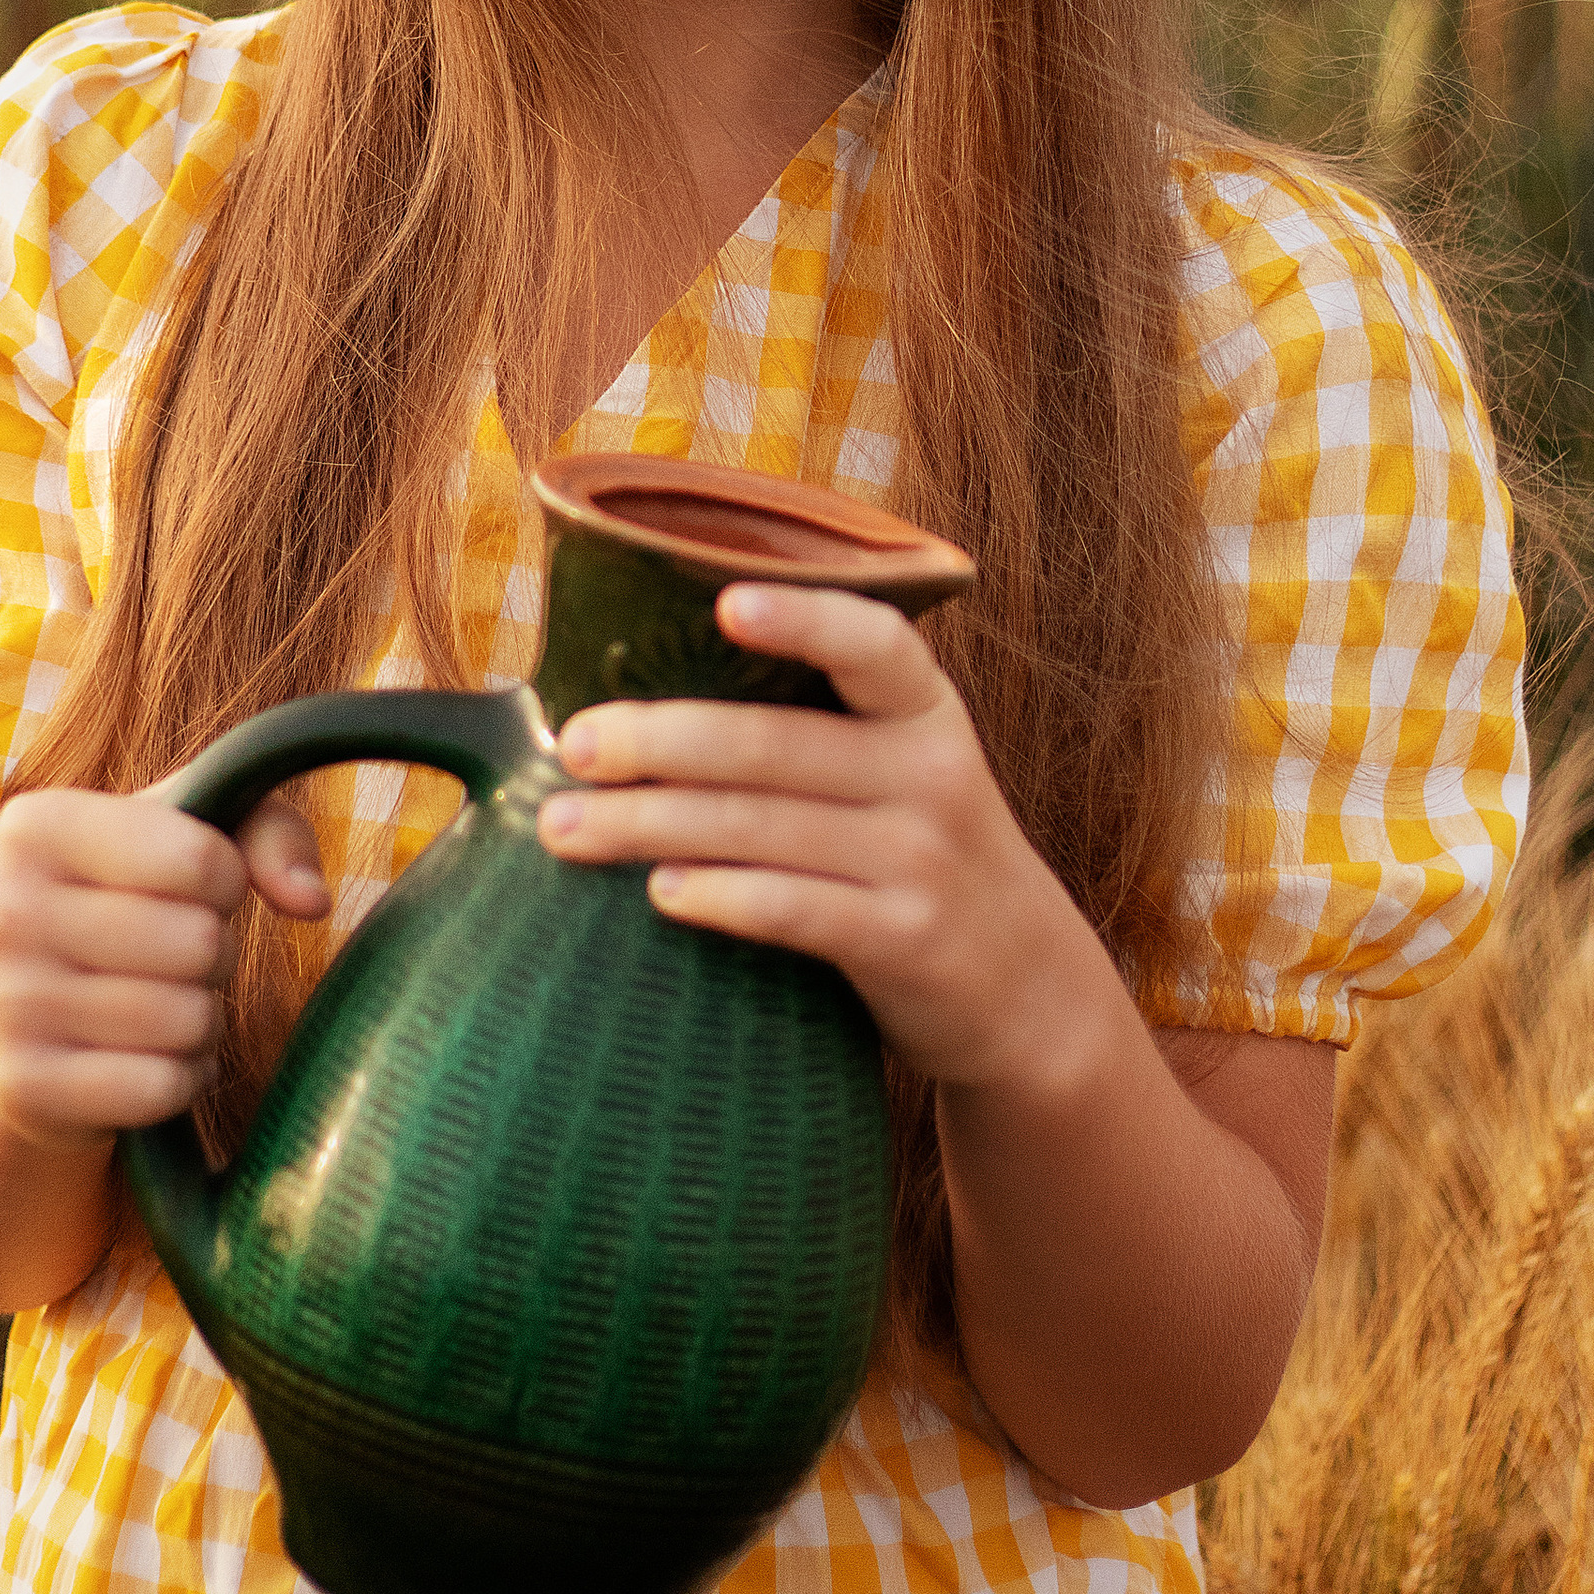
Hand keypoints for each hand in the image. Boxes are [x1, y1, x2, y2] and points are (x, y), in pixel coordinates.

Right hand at [0, 783, 329, 1148]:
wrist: (12, 1012)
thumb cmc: (121, 901)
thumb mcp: (183, 836)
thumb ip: (266, 831)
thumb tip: (312, 901)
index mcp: (37, 826)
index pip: (201, 859)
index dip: (226, 880)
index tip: (192, 888)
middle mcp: (2, 910)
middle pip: (199, 943)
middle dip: (215, 953)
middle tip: (175, 956)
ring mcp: (5, 1004)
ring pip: (186, 1020)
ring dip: (200, 1019)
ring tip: (160, 1004)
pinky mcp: (22, 1088)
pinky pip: (162, 1089)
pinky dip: (179, 1079)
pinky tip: (145, 1058)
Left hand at [534, 580, 1097, 1091]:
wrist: (1029, 989)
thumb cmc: (919, 852)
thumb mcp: (903, 770)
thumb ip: (814, 727)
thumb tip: (640, 697)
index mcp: (924, 710)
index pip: (873, 644)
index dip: (803, 619)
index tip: (725, 603)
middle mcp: (929, 774)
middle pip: (774, 744)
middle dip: (659, 740)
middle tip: (572, 745)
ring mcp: (921, 861)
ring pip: (762, 829)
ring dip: (649, 826)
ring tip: (564, 829)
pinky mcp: (904, 941)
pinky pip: (794, 910)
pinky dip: (720, 896)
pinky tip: (659, 891)